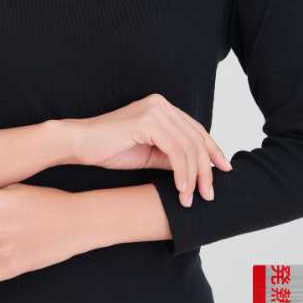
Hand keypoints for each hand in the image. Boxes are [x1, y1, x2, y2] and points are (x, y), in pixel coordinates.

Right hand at [63, 93, 231, 206]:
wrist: (78, 144)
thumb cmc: (108, 149)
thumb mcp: (148, 154)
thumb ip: (172, 157)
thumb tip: (198, 170)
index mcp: (162, 108)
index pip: (196, 130)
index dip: (213, 151)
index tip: (224, 171)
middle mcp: (161, 104)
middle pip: (196, 138)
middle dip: (206, 169)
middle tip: (209, 194)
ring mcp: (155, 110)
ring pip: (189, 147)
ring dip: (194, 176)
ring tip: (192, 198)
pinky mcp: (147, 121)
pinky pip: (175, 150)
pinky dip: (182, 173)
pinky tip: (181, 189)